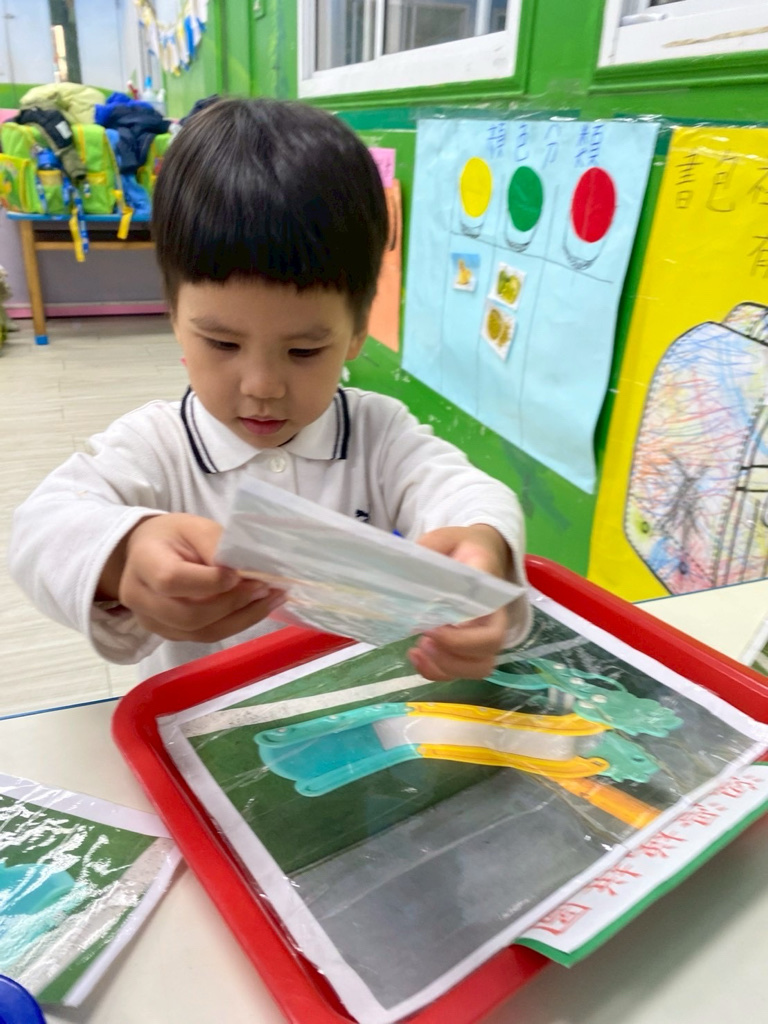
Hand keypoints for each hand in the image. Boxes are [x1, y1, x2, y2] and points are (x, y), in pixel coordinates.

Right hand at [100, 514, 283, 643]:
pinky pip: (206, 636)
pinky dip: (236, 623)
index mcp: (144, 562)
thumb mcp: (194, 527)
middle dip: (233, 604)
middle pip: (188, 616)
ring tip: (271, 598)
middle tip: (265, 587)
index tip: (239, 574)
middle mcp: (140, 598)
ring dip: (242, 618)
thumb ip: (216, 545)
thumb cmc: (173, 536)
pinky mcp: (170, 634)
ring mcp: (153, 621)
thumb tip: (248, 570)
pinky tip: (257, 607)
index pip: (172, 580)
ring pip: (201, 632)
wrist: (148, 553)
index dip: (209, 582)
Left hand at [409, 525, 510, 680]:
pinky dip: (436, 671)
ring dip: (445, 667)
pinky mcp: (469, 647)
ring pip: (476, 668)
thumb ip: (432, 546)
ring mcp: (483, 637)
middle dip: (452, 655)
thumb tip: (409, 563)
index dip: (462, 638)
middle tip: (422, 640)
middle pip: (487, 653)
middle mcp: (494, 620)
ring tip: (416, 650)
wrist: (477, 552)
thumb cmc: (463, 546)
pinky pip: (459, 671)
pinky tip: (415, 655)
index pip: (490, 627)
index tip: (431, 627)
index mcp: (491, 594)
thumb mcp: (448, 537)